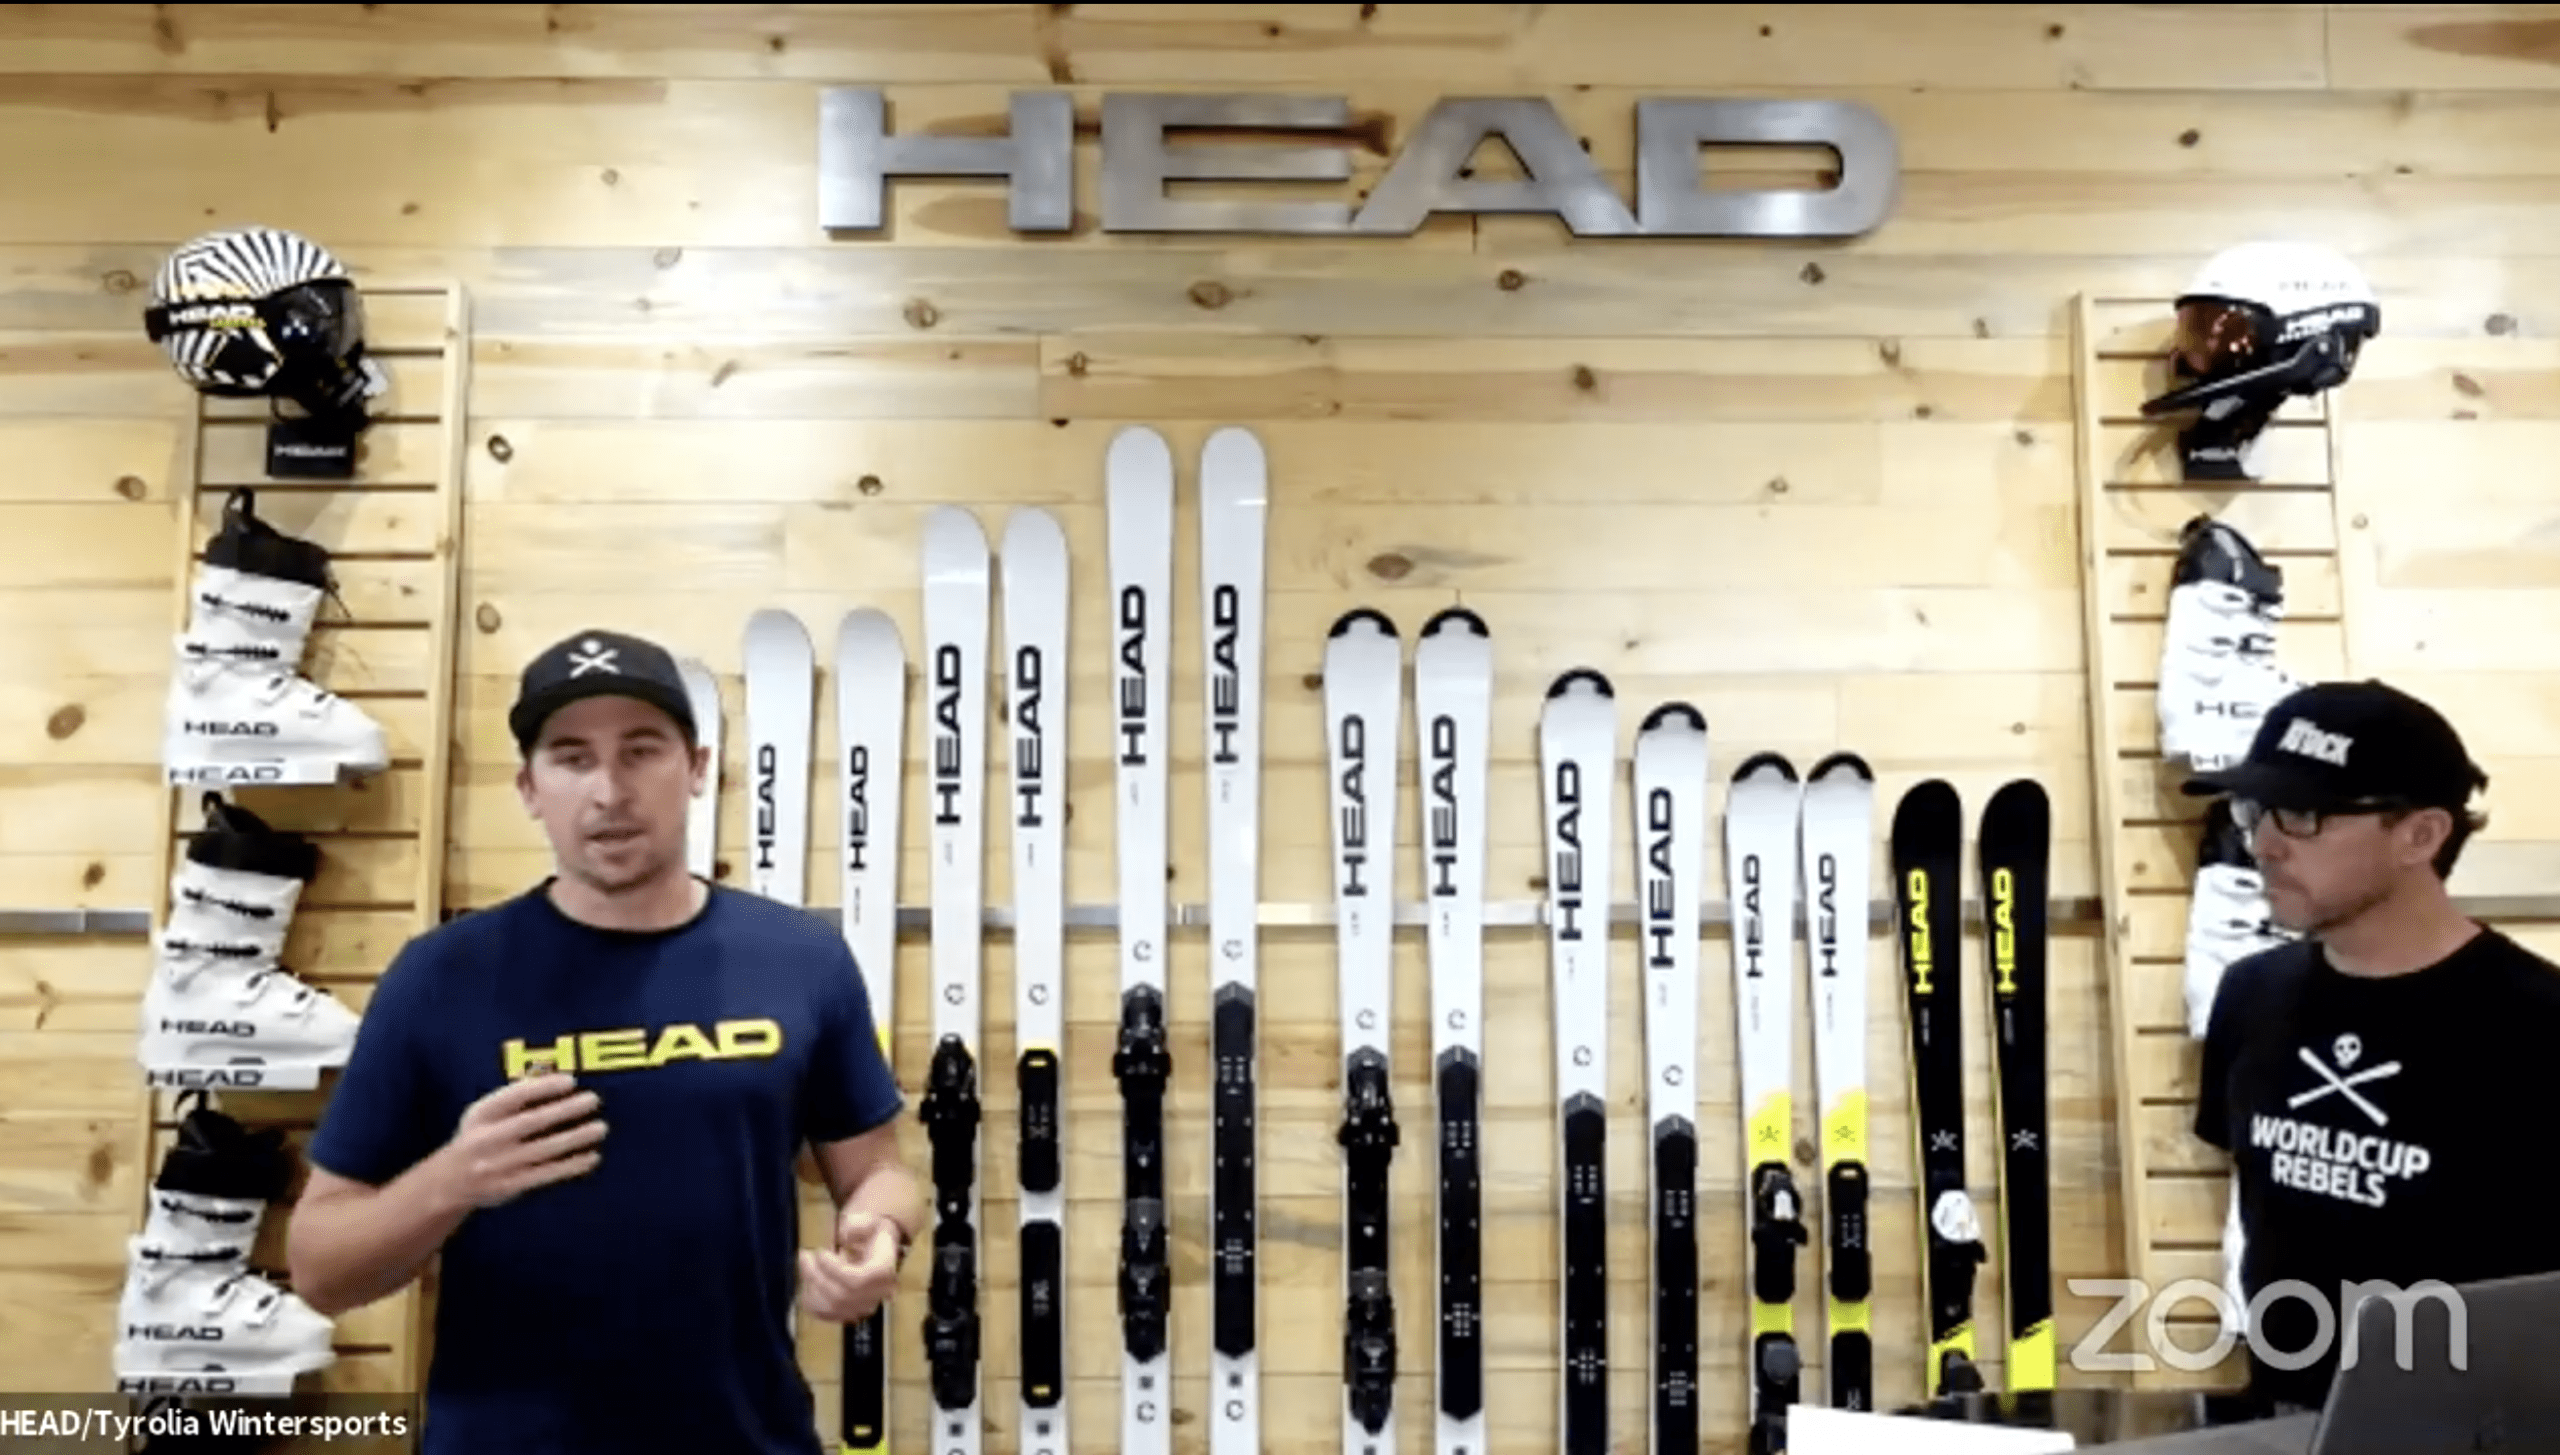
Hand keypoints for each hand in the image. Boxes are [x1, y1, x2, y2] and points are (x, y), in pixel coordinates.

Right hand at [432, 1072, 605, 1210]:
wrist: (450, 1182)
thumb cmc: (478, 1137)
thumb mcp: (483, 1114)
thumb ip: (514, 1098)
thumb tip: (556, 1078)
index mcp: (481, 1115)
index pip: (514, 1096)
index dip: (543, 1087)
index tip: (570, 1080)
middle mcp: (487, 1139)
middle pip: (531, 1122)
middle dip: (564, 1110)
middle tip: (592, 1099)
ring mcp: (499, 1165)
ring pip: (543, 1149)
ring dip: (575, 1138)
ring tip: (600, 1128)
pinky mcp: (511, 1185)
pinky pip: (546, 1174)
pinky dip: (571, 1165)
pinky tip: (591, 1157)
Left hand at [798, 1208, 901, 1322]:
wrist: (876, 1247)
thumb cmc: (870, 1232)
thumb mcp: (868, 1219)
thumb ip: (858, 1224)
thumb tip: (844, 1235)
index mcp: (884, 1272)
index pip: (857, 1280)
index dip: (834, 1270)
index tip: (820, 1252)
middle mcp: (876, 1295)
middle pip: (840, 1296)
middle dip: (816, 1276)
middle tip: (804, 1255)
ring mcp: (862, 1308)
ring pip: (830, 1309)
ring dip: (811, 1288)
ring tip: (805, 1266)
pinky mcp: (849, 1314)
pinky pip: (824, 1315)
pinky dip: (810, 1301)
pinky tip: (807, 1281)